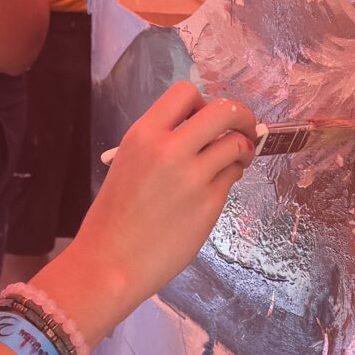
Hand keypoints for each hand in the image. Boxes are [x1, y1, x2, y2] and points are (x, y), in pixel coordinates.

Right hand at [46, 84, 255, 337]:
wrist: (111, 262)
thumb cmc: (115, 216)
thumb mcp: (128, 163)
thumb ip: (160, 143)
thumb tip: (200, 132)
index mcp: (144, 134)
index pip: (185, 92)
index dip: (202, 102)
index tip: (203, 119)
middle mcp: (170, 149)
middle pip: (224, 110)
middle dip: (240, 115)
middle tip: (242, 128)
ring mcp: (194, 176)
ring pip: (237, 143)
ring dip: (243, 147)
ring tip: (236, 159)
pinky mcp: (210, 203)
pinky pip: (232, 175)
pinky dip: (232, 175)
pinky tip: (219, 185)